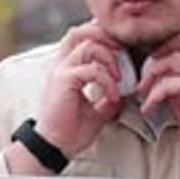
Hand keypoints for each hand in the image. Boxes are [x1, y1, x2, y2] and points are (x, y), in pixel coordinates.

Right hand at [35, 22, 123, 159]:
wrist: (54, 147)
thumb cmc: (70, 130)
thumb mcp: (96, 110)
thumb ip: (107, 98)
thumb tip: (125, 92)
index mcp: (66, 68)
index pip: (80, 37)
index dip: (100, 34)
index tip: (120, 45)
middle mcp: (61, 65)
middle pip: (80, 31)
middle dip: (104, 35)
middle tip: (122, 50)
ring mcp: (61, 71)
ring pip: (87, 45)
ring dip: (108, 57)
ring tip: (119, 75)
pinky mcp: (63, 81)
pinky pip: (90, 70)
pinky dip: (106, 80)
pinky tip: (113, 95)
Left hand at [137, 27, 179, 178]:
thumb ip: (179, 79)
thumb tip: (156, 69)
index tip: (165, 47)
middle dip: (167, 44)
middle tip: (150, 60)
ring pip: (175, 57)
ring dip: (152, 72)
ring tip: (142, 90)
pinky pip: (168, 82)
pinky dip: (153, 95)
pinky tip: (148, 108)